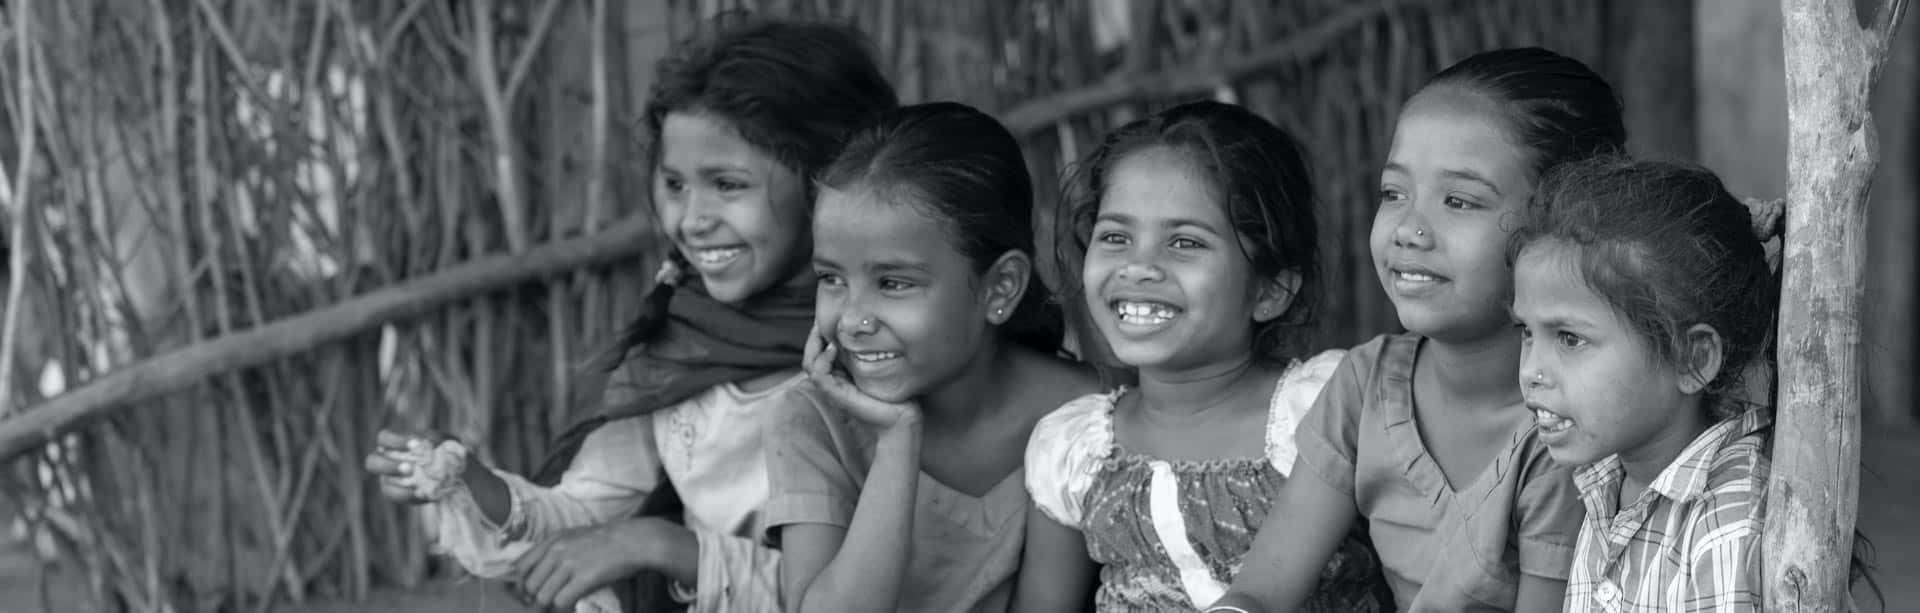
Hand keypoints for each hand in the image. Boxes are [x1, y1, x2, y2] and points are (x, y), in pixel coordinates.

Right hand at [364, 429, 455, 503]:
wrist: (452, 470)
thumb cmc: (444, 449)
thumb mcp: (446, 441)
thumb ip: (440, 439)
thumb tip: (432, 444)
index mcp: (394, 443)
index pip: (384, 438)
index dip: (394, 441)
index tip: (414, 444)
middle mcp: (386, 460)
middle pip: (372, 462)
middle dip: (387, 466)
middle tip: (408, 469)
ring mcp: (389, 479)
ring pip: (384, 485)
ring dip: (398, 489)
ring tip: (415, 488)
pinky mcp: (398, 493)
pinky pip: (398, 498)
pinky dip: (410, 497)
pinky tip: (423, 495)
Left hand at [512, 518, 659, 609]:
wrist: (634, 540)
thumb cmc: (607, 541)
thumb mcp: (575, 537)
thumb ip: (554, 551)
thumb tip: (538, 574)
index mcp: (552, 540)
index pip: (520, 567)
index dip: (521, 585)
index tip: (531, 594)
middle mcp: (557, 551)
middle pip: (529, 586)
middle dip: (536, 600)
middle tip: (549, 603)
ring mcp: (570, 563)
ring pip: (542, 596)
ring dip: (550, 606)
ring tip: (562, 605)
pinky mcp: (585, 577)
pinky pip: (561, 601)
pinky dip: (564, 608)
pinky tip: (574, 604)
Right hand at [804, 323, 920, 428]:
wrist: (901, 418)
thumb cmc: (895, 392)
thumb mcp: (881, 364)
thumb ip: (872, 350)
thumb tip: (870, 327)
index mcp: (841, 373)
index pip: (819, 350)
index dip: (820, 333)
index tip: (830, 317)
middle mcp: (834, 381)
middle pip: (811, 354)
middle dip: (814, 335)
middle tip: (822, 319)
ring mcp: (833, 389)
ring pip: (810, 363)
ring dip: (814, 344)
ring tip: (823, 330)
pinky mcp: (836, 395)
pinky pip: (819, 375)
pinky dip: (822, 360)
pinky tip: (833, 348)